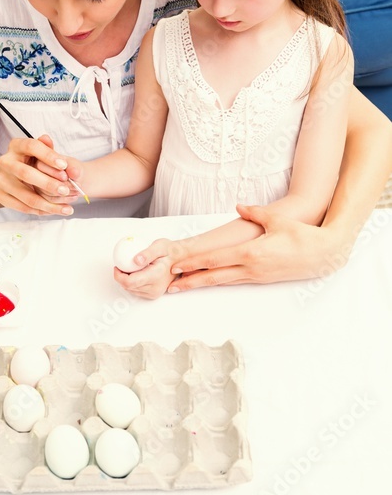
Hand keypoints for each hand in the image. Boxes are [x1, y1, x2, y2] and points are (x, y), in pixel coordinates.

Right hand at [0, 135, 81, 214]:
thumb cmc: (37, 163)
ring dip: (48, 204)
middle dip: (48, 184)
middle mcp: (5, 161)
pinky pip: (23, 207)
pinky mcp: (0, 195)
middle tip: (66, 190)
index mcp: (16, 145)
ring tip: (67, 209)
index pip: (31, 146)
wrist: (16, 178)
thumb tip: (48, 140)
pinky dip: (41, 211)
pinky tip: (55, 211)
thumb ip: (50, 149)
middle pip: (25, 173)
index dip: (48, 155)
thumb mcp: (45, 154)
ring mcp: (1, 179)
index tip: (64, 165)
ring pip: (26, 196)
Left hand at [114, 251, 178, 299]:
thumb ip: (147, 253)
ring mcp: (154, 293)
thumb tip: (135, 260)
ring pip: (131, 290)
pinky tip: (136, 273)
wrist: (181, 259)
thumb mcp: (160, 246)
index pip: (129, 282)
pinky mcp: (153, 294)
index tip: (118, 266)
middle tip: (123, 265)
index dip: (119, 275)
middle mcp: (155, 288)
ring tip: (131, 268)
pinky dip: (133, 283)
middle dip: (121, 276)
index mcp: (155, 276)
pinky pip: (136, 291)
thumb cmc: (171, 252)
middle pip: (128, 287)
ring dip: (127, 280)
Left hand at [165, 204, 348, 290]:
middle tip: (170, 285)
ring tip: (183, 287)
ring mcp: (256, 276)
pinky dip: (219, 281)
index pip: (215, 259)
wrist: (324, 254)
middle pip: (214, 276)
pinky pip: (236, 280)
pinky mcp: (262, 279)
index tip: (177, 266)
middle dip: (191, 280)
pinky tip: (210, 281)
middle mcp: (251, 268)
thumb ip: (255, 213)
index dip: (194, 263)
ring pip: (223, 281)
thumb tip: (239, 207)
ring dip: (202, 284)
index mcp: (251, 253)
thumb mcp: (277, 220)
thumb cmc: (302, 235)